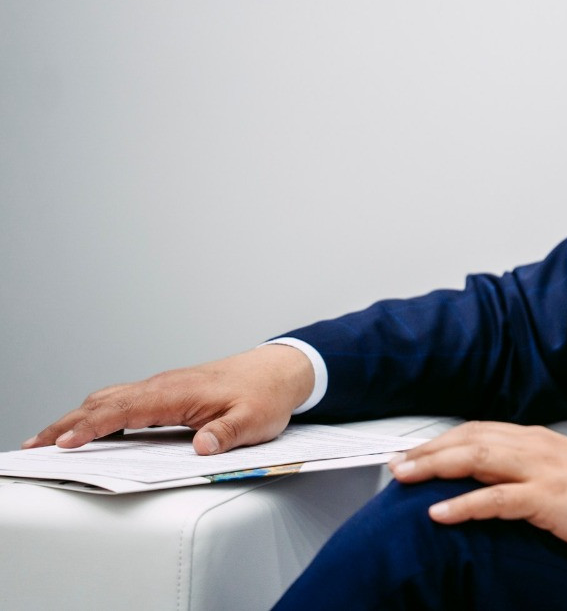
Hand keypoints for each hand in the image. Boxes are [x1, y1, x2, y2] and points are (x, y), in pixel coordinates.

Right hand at [23, 345, 313, 454]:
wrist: (279, 371)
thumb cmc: (265, 395)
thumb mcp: (254, 420)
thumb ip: (227, 433)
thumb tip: (203, 447)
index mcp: (177, 392)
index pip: (124, 410)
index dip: (92, 427)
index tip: (65, 444)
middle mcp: (163, 386)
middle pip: (103, 402)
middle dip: (66, 424)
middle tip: (34, 446)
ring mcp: (162, 387)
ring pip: (108, 398)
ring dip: (76, 417)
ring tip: (47, 440)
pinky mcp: (166, 393)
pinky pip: (122, 401)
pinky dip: (96, 413)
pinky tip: (86, 427)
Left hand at [388, 421, 566, 556]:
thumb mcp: (561, 472)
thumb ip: (528, 470)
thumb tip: (492, 480)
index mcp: (536, 440)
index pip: (478, 432)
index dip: (441, 442)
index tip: (413, 454)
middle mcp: (534, 447)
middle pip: (469, 440)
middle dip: (427, 451)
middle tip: (395, 464)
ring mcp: (540, 471)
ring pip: (476, 460)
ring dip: (435, 467)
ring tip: (404, 477)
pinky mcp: (547, 499)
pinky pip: (496, 499)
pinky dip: (463, 505)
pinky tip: (440, 512)